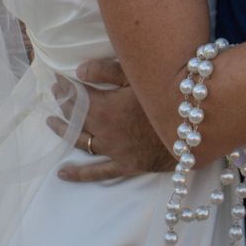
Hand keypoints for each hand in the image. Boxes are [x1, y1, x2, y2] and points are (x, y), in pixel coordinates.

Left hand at [52, 59, 173, 182]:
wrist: (194, 130)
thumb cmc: (168, 98)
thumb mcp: (139, 77)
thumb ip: (106, 71)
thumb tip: (79, 70)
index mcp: (105, 108)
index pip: (77, 95)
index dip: (65, 86)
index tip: (57, 79)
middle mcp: (104, 132)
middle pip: (76, 117)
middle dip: (64, 103)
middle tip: (55, 93)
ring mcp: (113, 151)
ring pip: (80, 142)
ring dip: (64, 131)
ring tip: (50, 122)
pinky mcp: (125, 165)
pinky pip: (98, 173)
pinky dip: (79, 174)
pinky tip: (62, 173)